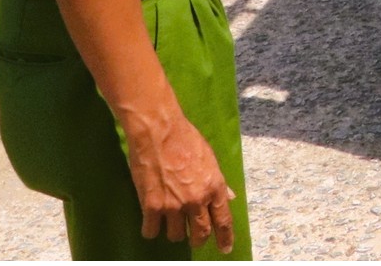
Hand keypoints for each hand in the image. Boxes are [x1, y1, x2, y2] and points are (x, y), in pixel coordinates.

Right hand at [125, 110, 235, 253]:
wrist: (159, 131)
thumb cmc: (186, 140)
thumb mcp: (210, 159)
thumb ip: (218, 182)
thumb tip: (229, 197)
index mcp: (214, 187)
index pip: (223, 220)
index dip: (225, 238)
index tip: (224, 249)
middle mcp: (196, 199)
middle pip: (200, 233)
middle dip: (197, 239)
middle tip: (194, 239)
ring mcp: (174, 205)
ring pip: (175, 235)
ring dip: (173, 232)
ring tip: (170, 222)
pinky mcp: (151, 206)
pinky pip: (151, 231)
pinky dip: (151, 229)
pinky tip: (151, 222)